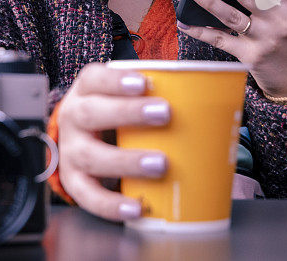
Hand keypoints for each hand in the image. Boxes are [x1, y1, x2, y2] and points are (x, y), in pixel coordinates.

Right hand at [56, 63, 170, 220]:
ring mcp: (70, 151)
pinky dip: (111, 204)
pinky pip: (88, 195)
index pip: (94, 78)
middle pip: (91, 113)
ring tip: (160, 163)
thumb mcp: (121, 95)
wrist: (75, 137)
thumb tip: (216, 103)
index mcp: (86, 91)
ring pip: (91, 156)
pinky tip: (136, 207)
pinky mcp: (73, 180)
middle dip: (128, 113)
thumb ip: (156, 93)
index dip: (116, 80)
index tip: (145, 83)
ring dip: (126, 161)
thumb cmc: (111, 112)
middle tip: (165, 114)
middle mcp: (72, 118)